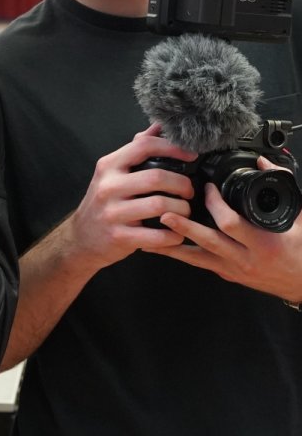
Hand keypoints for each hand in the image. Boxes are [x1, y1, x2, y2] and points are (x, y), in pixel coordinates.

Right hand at [61, 125, 197, 275]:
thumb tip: (158, 126)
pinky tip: (175, 233)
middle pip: (156, 177)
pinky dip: (174, 235)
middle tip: (189, 191)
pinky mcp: (120, 237)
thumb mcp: (112, 173)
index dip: (172, 148)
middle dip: (182, 184)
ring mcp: (112, 212)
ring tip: (185, 211)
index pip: (143, 146)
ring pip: (160, 205)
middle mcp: (108, 186)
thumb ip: (135, 150)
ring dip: (182, 209)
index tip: (191, 155)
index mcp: (109, 166)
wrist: (81, 238)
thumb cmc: (104, 203)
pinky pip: (158, 235)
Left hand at [150, 157, 301, 300]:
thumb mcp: (298, 215)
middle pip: (209, 241)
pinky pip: (197, 264)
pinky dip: (176, 254)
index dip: (216, 204)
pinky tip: (155, 247)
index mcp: (263, 242)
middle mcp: (245, 257)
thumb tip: (262, 161)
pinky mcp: (225, 274)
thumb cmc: (300, 247)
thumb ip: (282, 185)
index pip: (232, 223)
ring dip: (172, 244)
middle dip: (185, 226)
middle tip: (165, 213)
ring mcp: (233, 268)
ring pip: (196, 257)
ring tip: (149, 232)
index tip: (207, 188)